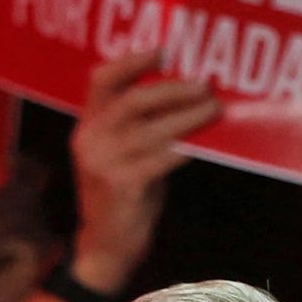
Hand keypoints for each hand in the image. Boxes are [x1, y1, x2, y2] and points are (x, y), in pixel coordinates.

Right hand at [70, 52, 219, 294]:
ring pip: (151, 129)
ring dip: (188, 116)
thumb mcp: (121, 157)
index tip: (164, 50)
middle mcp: (90, 141)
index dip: (132, 61)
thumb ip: (139, 128)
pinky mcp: (122, 186)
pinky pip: (161, 158)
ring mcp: (103, 164)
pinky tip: (203, 143)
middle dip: (172, 88)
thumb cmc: (122, 199)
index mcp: (87, 127)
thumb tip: (185, 96)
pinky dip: (185, 147)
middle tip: (204, 83)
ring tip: (214, 108)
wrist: (104, 250)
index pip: (101, 80)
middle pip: (132, 99)